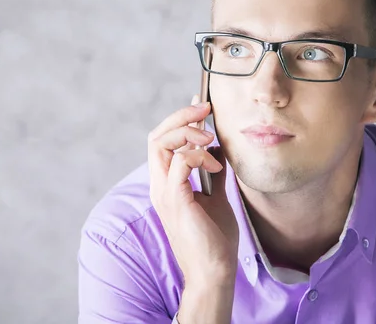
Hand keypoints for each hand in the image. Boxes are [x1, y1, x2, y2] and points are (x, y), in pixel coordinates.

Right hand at [148, 98, 239, 286]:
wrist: (214, 272)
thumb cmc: (214, 239)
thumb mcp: (217, 197)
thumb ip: (213, 174)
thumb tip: (219, 150)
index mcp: (166, 184)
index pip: (162, 142)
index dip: (179, 119)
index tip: (202, 104)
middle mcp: (160, 186)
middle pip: (157, 136)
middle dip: (181, 116)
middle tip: (206, 107)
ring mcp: (164, 193)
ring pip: (162, 144)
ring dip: (189, 133)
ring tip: (211, 141)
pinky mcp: (176, 201)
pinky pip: (180, 163)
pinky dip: (198, 155)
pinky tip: (214, 166)